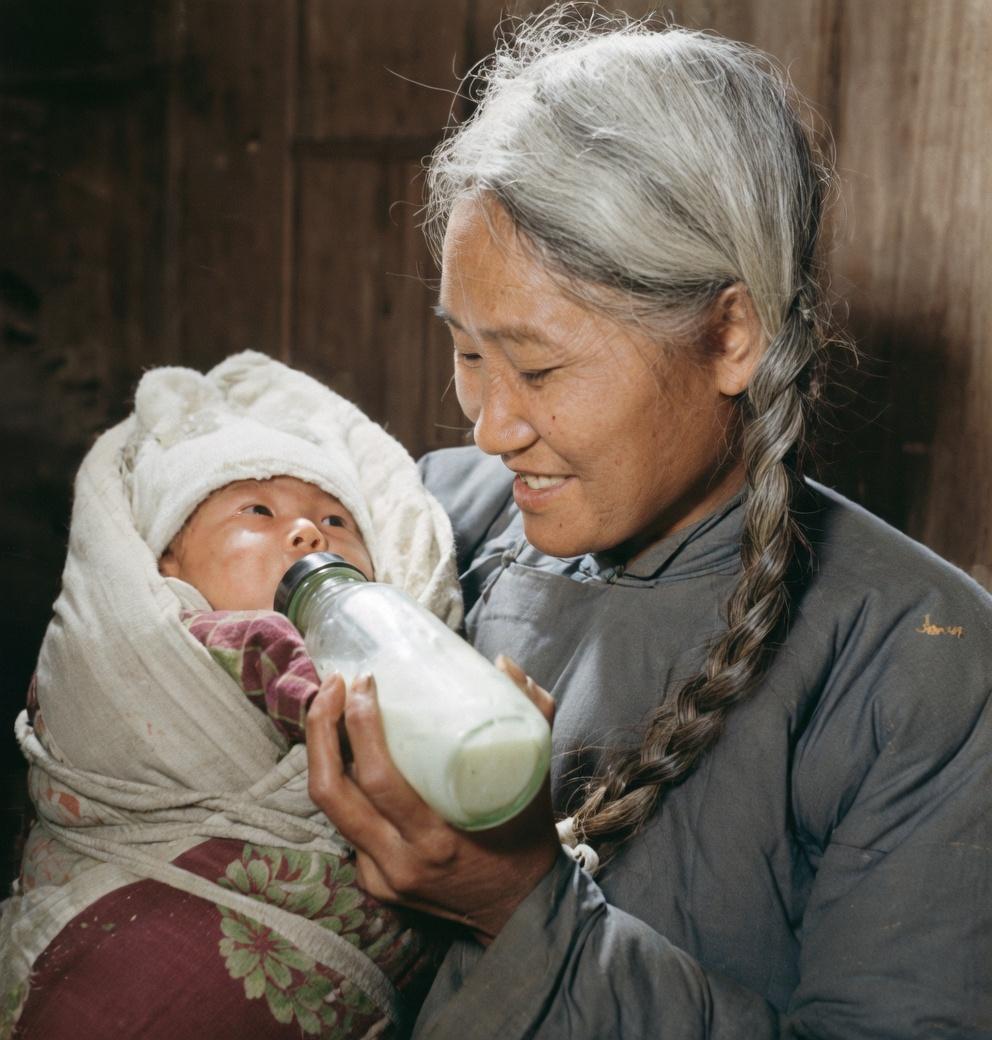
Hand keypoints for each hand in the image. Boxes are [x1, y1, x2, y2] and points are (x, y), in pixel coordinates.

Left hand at [306, 656, 559, 943]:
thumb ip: (531, 714)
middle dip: (321, 729)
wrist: (519, 910)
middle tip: (334, 685)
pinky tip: (345, 752)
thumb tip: (503, 663)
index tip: (365, 682)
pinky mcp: (373, 883)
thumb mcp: (535, 777)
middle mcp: (398, 863)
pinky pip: (345, 826)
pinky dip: (342, 784)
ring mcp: (380, 877)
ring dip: (320, 752)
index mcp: (436, 840)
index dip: (360, 725)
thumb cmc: (526, 838)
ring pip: (328, 808)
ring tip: (329, 708)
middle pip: (330, 792)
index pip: (377, 778)